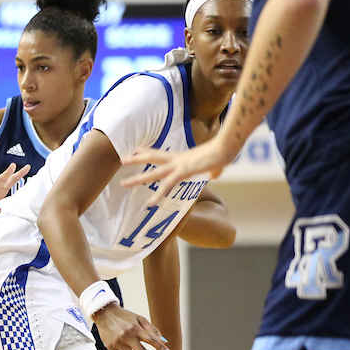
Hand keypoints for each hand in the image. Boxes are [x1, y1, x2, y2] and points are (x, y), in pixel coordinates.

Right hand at [93, 304, 171, 349]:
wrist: (104, 313)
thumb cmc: (124, 316)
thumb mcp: (139, 318)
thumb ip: (152, 329)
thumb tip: (164, 340)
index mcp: (136, 328)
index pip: (151, 339)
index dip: (160, 347)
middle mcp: (128, 337)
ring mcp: (119, 343)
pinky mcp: (111, 348)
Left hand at [120, 138, 236, 202]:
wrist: (228, 146)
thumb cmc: (225, 152)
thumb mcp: (216, 164)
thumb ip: (213, 171)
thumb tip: (215, 175)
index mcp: (182, 156)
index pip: (160, 153)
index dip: (148, 151)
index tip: (136, 150)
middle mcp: (178, 159)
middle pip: (152, 157)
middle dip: (136, 159)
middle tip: (122, 160)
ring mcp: (179, 165)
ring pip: (153, 172)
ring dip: (137, 179)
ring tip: (122, 183)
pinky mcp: (184, 171)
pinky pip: (168, 185)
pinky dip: (158, 195)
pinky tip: (150, 203)